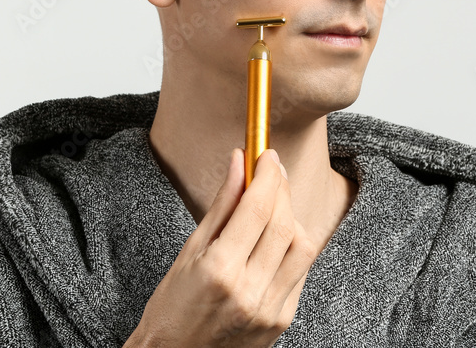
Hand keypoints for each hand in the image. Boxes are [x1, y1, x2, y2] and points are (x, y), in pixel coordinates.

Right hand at [124, 148, 318, 347]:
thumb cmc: (172, 307)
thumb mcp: (189, 252)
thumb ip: (221, 205)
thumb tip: (239, 161)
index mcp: (220, 271)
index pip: (257, 208)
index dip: (266, 175)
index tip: (266, 155)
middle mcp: (250, 292)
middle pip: (284, 224)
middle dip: (281, 189)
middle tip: (271, 170)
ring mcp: (271, 309)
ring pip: (302, 246)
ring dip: (293, 216)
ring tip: (274, 204)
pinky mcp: (283, 320)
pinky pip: (300, 271)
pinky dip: (293, 246)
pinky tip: (275, 237)